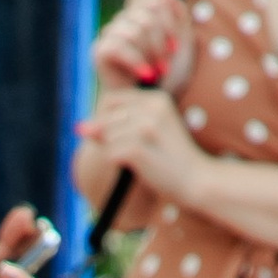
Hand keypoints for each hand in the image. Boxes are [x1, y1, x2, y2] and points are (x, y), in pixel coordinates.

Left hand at [78, 79, 201, 207]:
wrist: (196, 180)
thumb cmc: (170, 159)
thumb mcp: (149, 132)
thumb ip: (118, 125)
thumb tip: (80, 127)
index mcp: (156, 98)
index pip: (110, 100)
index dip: (106, 121)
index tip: (122, 138)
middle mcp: (152, 107)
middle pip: (106, 119)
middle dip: (109, 139)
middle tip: (132, 153)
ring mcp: (147, 127)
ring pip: (107, 137)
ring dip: (115, 152)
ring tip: (138, 160)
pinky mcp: (140, 148)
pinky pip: (111, 154)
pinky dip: (117, 164)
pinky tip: (135, 167)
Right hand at [95, 0, 193, 96]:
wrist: (146, 106)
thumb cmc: (165, 76)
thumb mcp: (181, 43)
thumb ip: (178, 15)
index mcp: (139, 14)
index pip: (153, 3)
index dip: (167, 24)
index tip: (176, 48)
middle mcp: (122, 20)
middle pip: (144, 19)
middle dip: (159, 45)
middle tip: (166, 66)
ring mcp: (109, 34)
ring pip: (134, 32)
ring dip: (149, 55)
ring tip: (157, 72)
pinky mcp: (98, 51)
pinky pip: (119, 47)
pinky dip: (136, 61)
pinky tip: (146, 75)